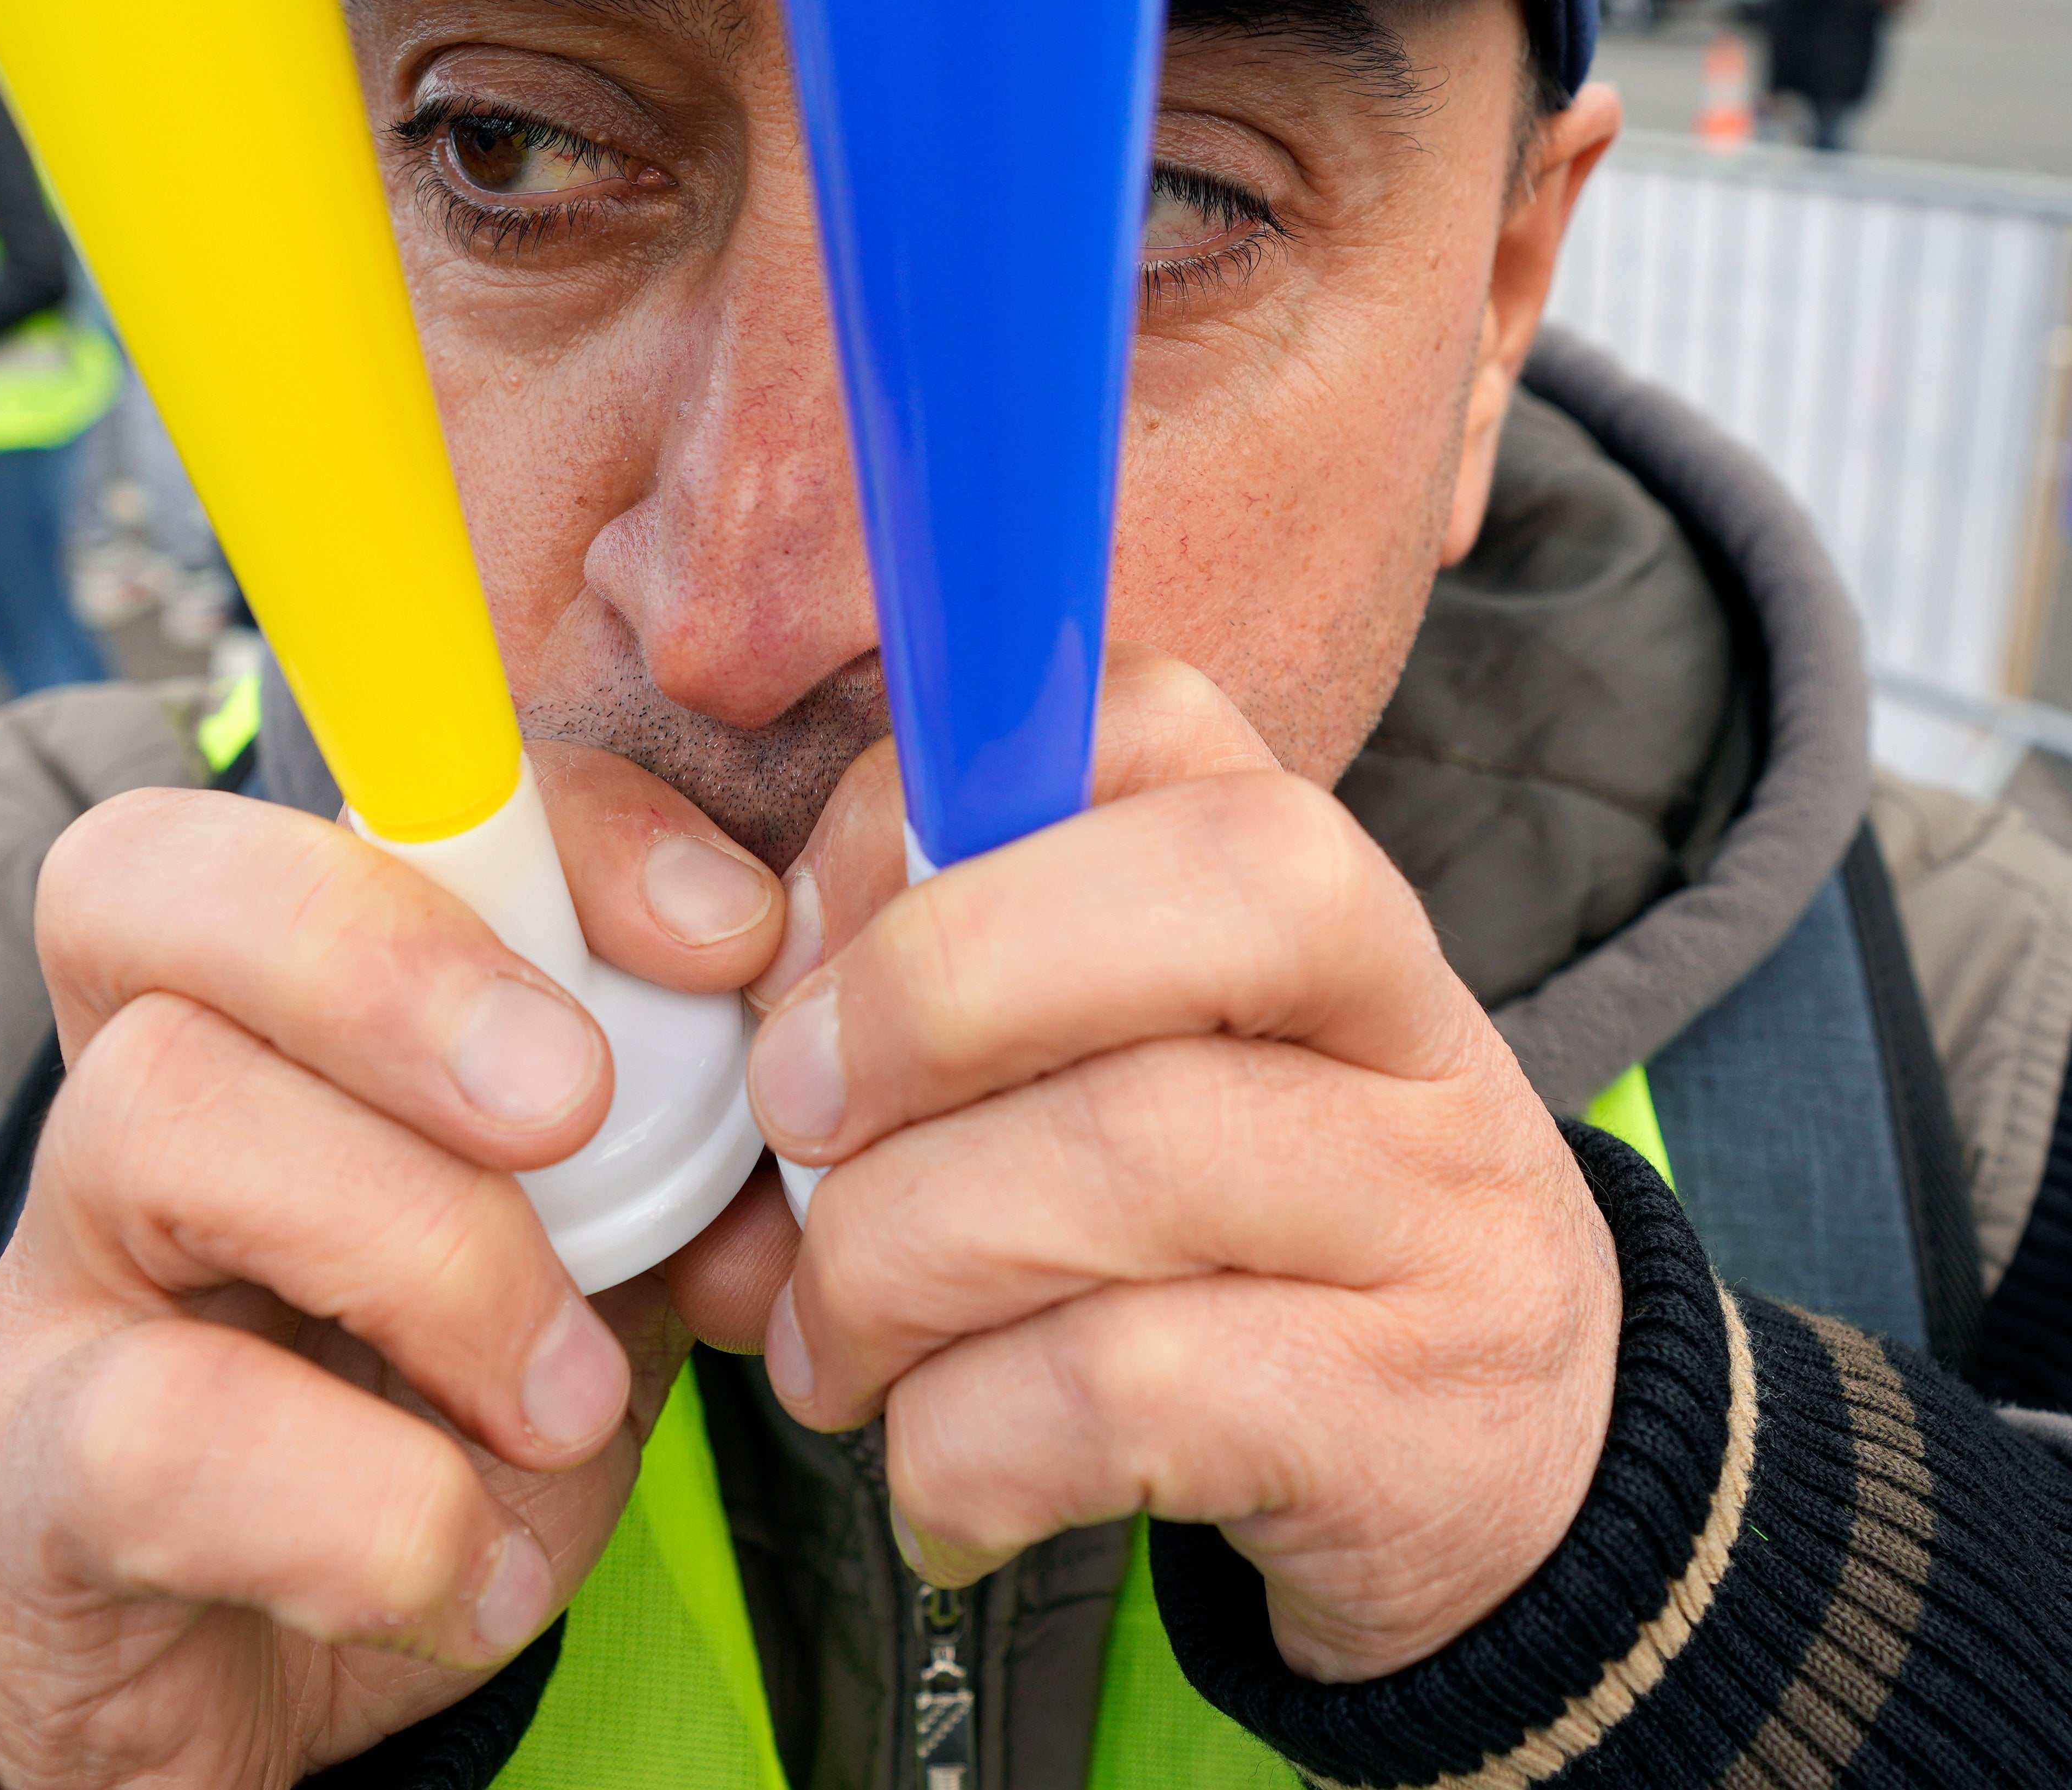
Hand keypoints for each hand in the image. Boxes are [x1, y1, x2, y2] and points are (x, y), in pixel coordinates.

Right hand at [0, 745, 788, 1788]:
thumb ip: (673, 1182)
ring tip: (562, 1404)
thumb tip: (795, 1171)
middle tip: (575, 1110)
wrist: (219, 1684)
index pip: (355, 796)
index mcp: (282, 1007)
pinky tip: (474, 1575)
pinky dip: (371, 1514)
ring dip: (429, 1256)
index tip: (725, 937)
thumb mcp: (576, 1280)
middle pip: (159, 883)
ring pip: (162, 1116)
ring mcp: (57, 1274)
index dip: (551, 814)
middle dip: (400, 966)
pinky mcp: (30, 1475)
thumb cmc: (398, 1433)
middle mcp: (132, 1090)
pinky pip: (159, 1433)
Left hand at [721, 644, 1618, 1681]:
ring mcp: (1426, 1218)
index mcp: (1302, 886)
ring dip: (891, 1267)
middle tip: (793, 1131)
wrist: (1491, 1468)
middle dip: (920, 1000)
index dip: (913, 815)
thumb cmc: (1217, 1238)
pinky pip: (1123, 1392)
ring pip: (1126, 1158)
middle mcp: (1401, 1021)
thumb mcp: (1090, 1073)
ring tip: (833, 1352)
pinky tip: (940, 1492)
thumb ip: (913, 1021)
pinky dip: (964, 1446)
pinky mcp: (1400, 1421)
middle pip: (1192, 895)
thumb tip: (719, 1079)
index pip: (1149, 716)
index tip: (794, 957)